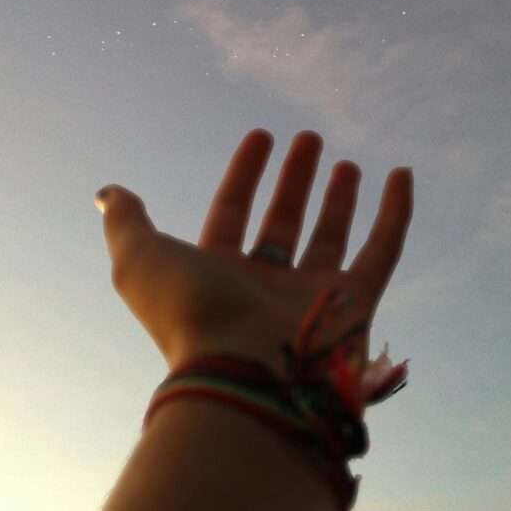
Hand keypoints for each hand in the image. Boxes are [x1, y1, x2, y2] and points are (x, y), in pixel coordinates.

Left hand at [95, 128, 412, 380]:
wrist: (244, 376)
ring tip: (346, 162)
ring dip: (339, 198)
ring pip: (332, 237)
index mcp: (219, 273)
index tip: (261, 135)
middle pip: (284, 222)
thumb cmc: (189, 315)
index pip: (233, 211)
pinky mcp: (357, 305)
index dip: (244, 173)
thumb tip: (107, 192)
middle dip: (295, 181)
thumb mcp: (140, 260)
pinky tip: (402, 175)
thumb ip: (126, 223)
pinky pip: (382, 251)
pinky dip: (396, 214)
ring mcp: (312, 296)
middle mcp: (266, 285)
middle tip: (309, 140)